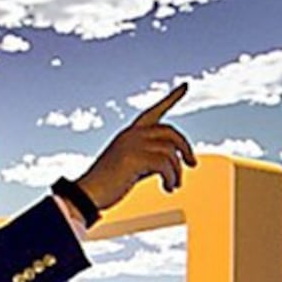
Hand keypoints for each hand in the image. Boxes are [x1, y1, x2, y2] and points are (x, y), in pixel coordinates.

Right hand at [76, 84, 196, 215]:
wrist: (89, 195)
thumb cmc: (109, 184)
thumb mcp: (132, 166)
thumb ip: (150, 158)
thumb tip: (175, 162)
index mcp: (129, 133)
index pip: (154, 111)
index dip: (171, 98)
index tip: (185, 86)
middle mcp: (131, 134)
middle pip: (170, 132)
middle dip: (186, 148)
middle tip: (192, 164)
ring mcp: (132, 144)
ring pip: (171, 151)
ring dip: (177, 171)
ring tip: (173, 185)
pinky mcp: (134, 158)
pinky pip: (165, 165)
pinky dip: (171, 178)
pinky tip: (168, 187)